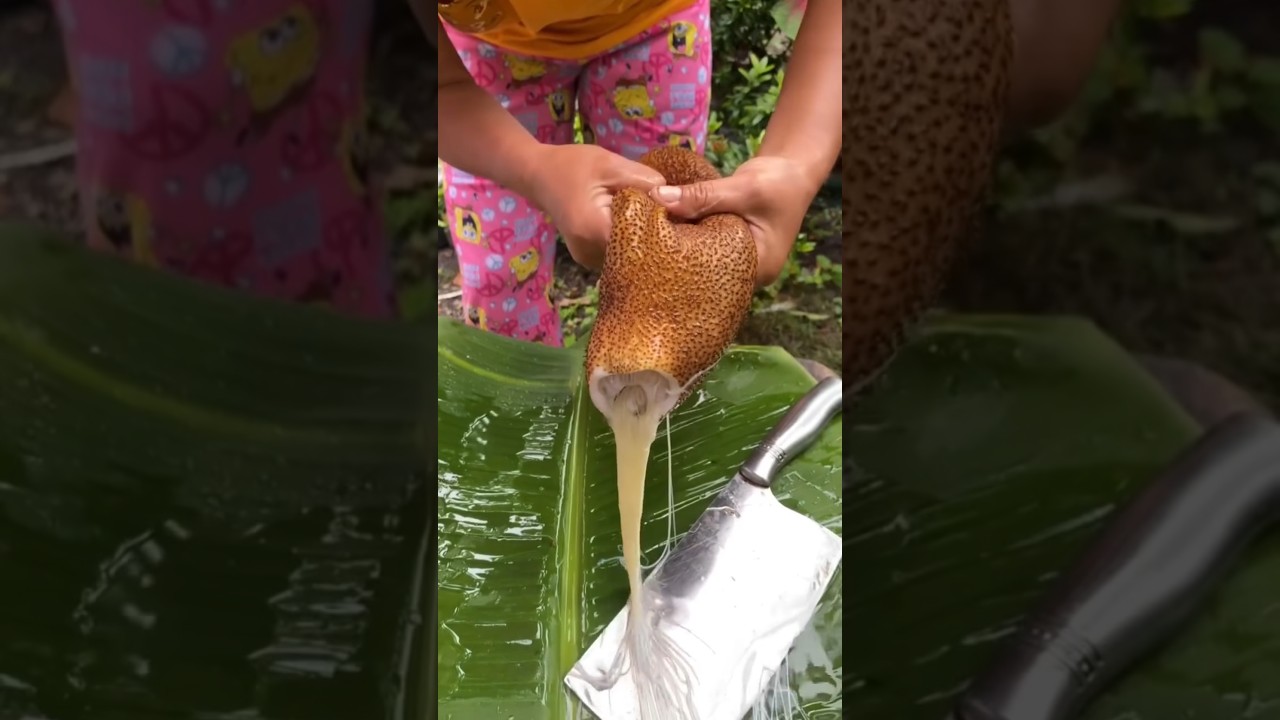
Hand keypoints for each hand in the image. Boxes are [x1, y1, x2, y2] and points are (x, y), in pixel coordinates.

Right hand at [520, 144, 664, 270]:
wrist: (538, 176)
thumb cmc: (572, 166)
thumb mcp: (610, 164)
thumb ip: (643, 180)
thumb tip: (672, 196)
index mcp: (594, 230)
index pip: (642, 239)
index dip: (662, 228)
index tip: (677, 214)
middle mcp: (590, 253)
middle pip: (636, 252)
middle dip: (654, 235)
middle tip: (672, 217)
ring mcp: (588, 260)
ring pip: (627, 257)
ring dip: (642, 240)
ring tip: (655, 221)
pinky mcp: (589, 259)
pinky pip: (617, 255)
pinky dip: (629, 242)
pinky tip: (636, 226)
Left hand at [648, 155, 818, 287]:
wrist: (793, 170)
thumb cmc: (778, 182)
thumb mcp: (742, 188)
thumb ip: (702, 195)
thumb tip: (658, 198)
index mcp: (758, 268)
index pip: (713, 274)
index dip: (682, 263)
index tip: (651, 248)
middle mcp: (748, 272)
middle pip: (704, 270)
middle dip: (676, 255)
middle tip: (643, 244)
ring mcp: (738, 261)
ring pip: (701, 257)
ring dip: (680, 244)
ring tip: (647, 236)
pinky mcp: (729, 247)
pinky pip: (703, 246)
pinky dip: (687, 235)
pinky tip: (663, 227)